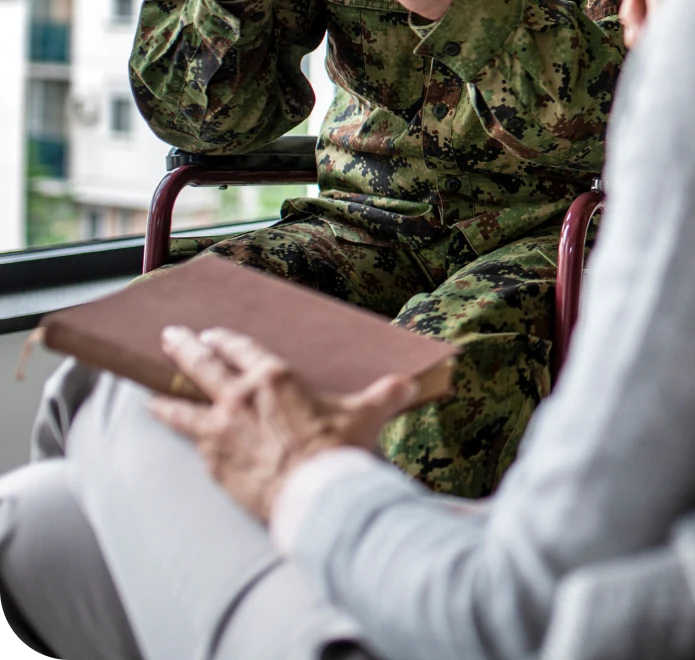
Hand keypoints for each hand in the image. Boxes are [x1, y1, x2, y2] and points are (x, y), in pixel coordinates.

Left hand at [150, 326, 417, 521]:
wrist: (315, 498)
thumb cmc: (339, 451)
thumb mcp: (366, 415)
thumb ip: (384, 395)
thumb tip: (408, 385)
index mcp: (275, 378)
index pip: (242, 349)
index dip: (227, 340)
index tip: (214, 333)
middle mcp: (240, 398)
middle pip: (203, 365)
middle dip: (185, 348)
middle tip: (169, 336)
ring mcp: (221, 432)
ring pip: (184, 407)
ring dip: (167, 398)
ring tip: (149, 395)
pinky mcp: (214, 464)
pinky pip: (191, 445)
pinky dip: (181, 437)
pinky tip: (178, 439)